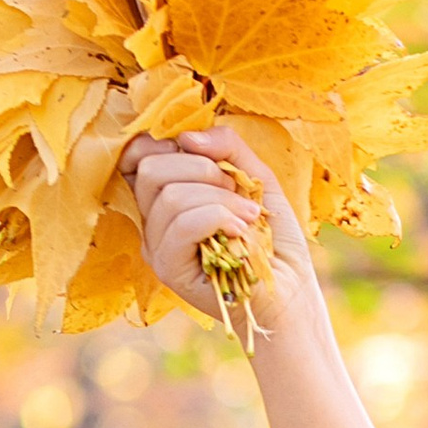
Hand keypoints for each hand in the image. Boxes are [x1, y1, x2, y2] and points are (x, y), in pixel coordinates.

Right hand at [121, 126, 323, 342]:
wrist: (289, 291)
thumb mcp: (255, 177)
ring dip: (220, 198)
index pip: (138, 155)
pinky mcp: (169, 269)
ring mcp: (157, 247)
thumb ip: (226, 147)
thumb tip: (186, 137)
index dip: (170, 144)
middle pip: (151, 169)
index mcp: (165, 196)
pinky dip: (218, 217)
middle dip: (202, 169)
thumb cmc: (273, 238)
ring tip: (250, 217)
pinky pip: (182, 225)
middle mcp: (153, 222)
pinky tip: (242, 231)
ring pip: (170, 196)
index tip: (211, 160)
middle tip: (237, 191)